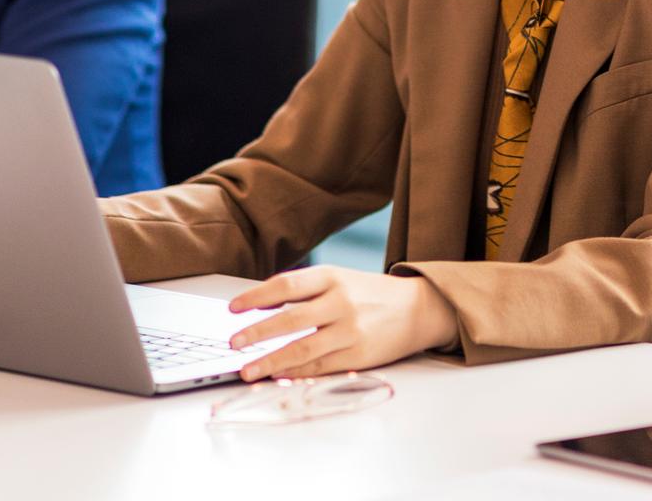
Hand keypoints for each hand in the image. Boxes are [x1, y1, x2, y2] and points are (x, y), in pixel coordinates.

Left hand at [227, 266, 457, 380]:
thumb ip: (306, 292)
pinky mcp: (358, 355)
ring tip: (248, 370)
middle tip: (234, 343)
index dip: (257, 297)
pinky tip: (278, 376)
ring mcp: (350, 330)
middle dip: (257, 332)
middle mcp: (341, 301)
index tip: (234, 308)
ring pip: (303, 349)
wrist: (418, 308)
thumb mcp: (341, 279)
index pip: (287, 284)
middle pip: (291, 318)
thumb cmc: (371, 294)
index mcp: (334, 276)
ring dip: (270, 361)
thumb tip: (262, 307)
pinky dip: (295, 374)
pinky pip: (320, 367)